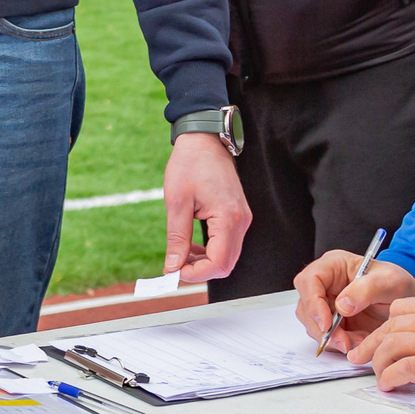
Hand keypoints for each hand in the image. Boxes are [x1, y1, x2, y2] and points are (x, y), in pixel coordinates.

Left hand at [161, 132, 249, 283]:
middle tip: (175, 266)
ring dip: (204, 262)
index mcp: (228, 218)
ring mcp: (242, 219)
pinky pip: (227, 244)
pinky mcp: (238, 216)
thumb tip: (172, 267)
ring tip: (180, 254)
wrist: (204, 140)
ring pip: (227, 257)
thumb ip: (177, 238)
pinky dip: (210, 251)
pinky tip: (191, 246)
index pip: (219, 263)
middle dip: (200, 270)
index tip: (174, 272)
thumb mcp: (176, 202)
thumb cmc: (190, 164)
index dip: (196, 274)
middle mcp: (241, 221)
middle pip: (226, 264)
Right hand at [294, 247, 414, 355]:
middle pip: (306, 306)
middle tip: (343, 341)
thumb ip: (366, 290)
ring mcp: (326, 303)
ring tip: (358, 340)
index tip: (327, 323)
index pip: (309, 281)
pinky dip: (339, 343)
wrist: (403, 300)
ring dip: (332, 338)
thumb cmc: (396, 283)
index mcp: (333, 266)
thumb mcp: (390, 282)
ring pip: (312, 324)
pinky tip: (358, 340)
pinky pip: (326, 336)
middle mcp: (325, 284)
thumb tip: (341, 306)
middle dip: (322, 328)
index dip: (313, 303)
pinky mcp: (331, 321)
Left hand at [348, 294, 414, 394]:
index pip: (399, 309)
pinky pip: (405, 368)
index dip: (383, 326)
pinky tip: (388, 385)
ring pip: (391, 347)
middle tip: (359, 358)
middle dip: (371, 345)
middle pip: (389, 328)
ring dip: (378, 363)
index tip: (377, 338)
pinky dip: (391, 377)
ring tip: (378, 376)